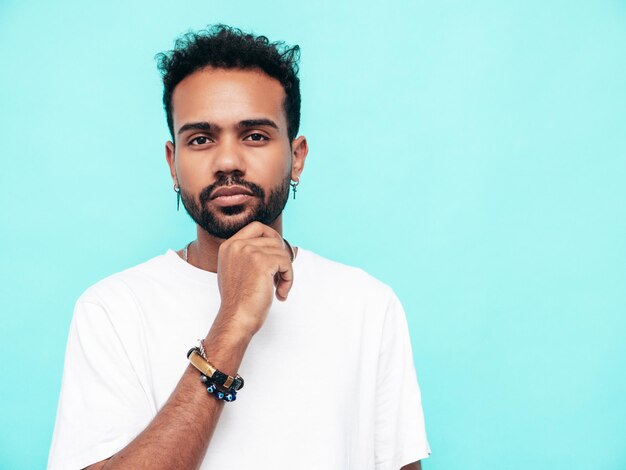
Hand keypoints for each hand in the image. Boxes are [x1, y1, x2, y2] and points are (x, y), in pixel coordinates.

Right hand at [216, 221, 293, 336]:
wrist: (236, 318)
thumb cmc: (239, 301)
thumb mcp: (236, 270)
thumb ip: (247, 255)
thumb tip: (274, 245)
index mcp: (228, 246)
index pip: (257, 227)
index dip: (272, 238)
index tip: (278, 255)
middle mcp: (237, 245)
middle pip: (273, 239)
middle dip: (281, 258)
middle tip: (280, 276)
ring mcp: (249, 252)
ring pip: (282, 252)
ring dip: (285, 272)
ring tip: (279, 289)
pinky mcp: (262, 262)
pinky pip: (286, 263)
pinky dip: (289, 279)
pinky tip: (281, 293)